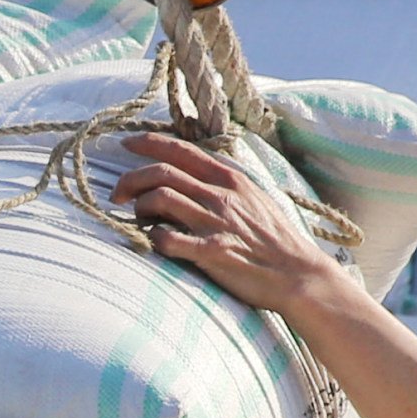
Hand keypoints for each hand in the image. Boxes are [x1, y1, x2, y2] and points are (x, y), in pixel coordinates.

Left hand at [109, 133, 352, 323]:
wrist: (299, 274)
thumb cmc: (275, 239)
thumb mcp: (254, 198)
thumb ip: (224, 184)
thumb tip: (193, 175)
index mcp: (230, 179)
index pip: (181, 150)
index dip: (148, 143)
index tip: (126, 144)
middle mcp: (220, 195)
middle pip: (161, 172)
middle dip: (129, 179)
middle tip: (117, 195)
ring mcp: (215, 223)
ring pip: (160, 199)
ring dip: (138, 207)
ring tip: (136, 219)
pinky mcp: (212, 252)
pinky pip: (168, 239)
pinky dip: (153, 238)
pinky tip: (155, 242)